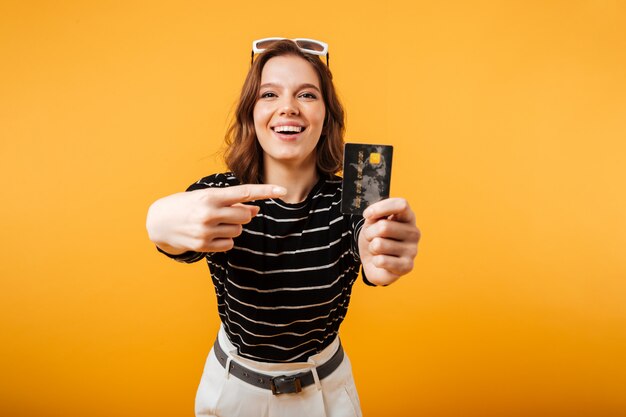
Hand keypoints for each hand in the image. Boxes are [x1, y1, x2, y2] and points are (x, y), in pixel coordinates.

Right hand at [146, 184, 286, 253]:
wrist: (159, 221)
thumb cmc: (188, 205)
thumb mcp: (208, 197)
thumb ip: (233, 202)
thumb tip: (256, 210)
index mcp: (211, 196)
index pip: (244, 192)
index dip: (265, 191)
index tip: (283, 190)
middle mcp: (209, 213)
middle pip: (245, 216)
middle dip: (241, 214)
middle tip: (225, 212)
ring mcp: (206, 231)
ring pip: (238, 231)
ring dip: (232, 227)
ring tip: (214, 223)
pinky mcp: (203, 246)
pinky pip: (229, 244)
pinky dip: (224, 240)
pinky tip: (210, 234)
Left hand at [358, 198, 420, 285]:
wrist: (373, 262)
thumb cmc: (376, 238)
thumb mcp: (372, 222)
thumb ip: (375, 214)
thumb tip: (371, 214)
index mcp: (408, 217)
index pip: (401, 205)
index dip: (381, 208)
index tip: (367, 215)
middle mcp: (414, 233)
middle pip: (384, 226)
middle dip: (369, 233)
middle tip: (372, 238)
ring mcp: (412, 250)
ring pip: (379, 244)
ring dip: (372, 247)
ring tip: (377, 250)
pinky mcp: (407, 266)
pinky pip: (381, 261)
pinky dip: (375, 261)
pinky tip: (381, 261)